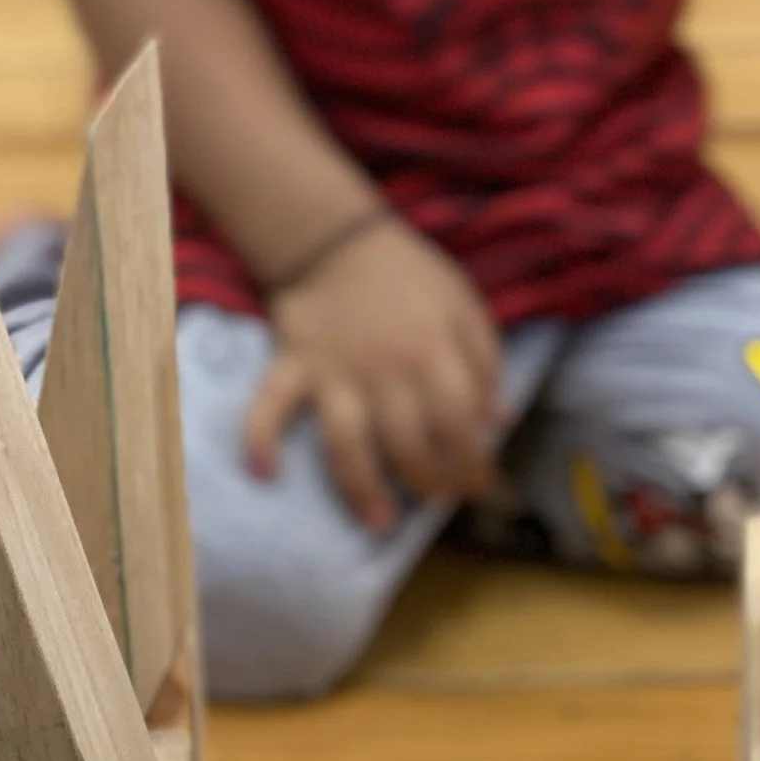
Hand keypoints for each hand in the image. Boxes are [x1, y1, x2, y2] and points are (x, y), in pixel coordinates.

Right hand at [243, 214, 503, 531]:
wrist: (339, 238)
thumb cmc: (410, 278)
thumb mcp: (464, 306)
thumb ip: (485, 362)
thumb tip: (499, 422)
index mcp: (432, 353)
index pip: (458, 422)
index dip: (473, 462)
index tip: (478, 487)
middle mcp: (384, 370)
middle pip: (407, 443)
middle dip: (427, 481)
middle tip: (436, 497)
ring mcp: (334, 372)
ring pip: (347, 442)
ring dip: (363, 488)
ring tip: (379, 522)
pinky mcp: (293, 367)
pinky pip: (270, 405)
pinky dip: (260, 437)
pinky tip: (264, 473)